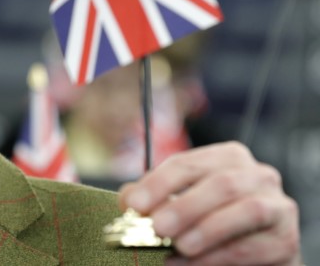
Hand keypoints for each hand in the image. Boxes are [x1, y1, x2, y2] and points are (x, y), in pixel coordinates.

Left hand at [118, 141, 300, 265]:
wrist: (251, 254)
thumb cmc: (209, 221)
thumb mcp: (179, 205)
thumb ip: (154, 199)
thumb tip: (128, 200)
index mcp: (227, 157)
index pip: (188, 163)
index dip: (158, 183)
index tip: (133, 204)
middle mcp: (258, 174)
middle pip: (221, 183)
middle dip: (184, 207)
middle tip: (156, 228)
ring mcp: (278, 206)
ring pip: (246, 211)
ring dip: (207, 230)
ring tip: (178, 247)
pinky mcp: (286, 240)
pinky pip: (254, 246)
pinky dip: (219, 256)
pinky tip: (192, 263)